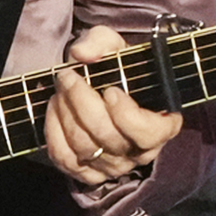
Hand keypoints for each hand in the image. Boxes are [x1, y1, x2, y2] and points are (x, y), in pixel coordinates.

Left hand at [43, 24, 182, 185]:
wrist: (100, 86)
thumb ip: (101, 42)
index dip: (126, 114)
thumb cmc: (115, 68)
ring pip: (85, 148)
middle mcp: (141, 152)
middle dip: (81, 102)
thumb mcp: (113, 45)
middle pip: (108, 137)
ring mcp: (115, 165)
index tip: (110, 90)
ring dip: (65, 113)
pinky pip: (66, 160)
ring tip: (61, 90)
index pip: (148, 133)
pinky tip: (55, 110)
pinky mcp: (89, 172)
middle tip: (67, 77)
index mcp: (162, 125)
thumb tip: (81, 54)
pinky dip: (54, 133)